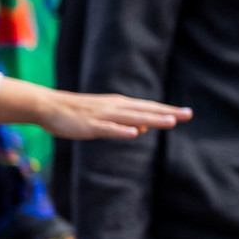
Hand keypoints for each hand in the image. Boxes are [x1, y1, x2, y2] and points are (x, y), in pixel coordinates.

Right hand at [0, 77, 191, 139]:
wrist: (50, 107)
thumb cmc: (78, 113)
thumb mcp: (106, 116)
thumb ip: (125, 121)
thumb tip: (143, 127)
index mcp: (120, 105)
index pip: (149, 107)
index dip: (168, 110)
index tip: (187, 112)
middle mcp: (116, 107)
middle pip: (146, 110)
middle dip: (168, 113)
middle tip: (188, 114)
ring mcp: (104, 116)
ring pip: (132, 118)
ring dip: (152, 119)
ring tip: (170, 122)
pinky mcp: (90, 125)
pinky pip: (108, 129)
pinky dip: (121, 130)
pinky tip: (134, 133)